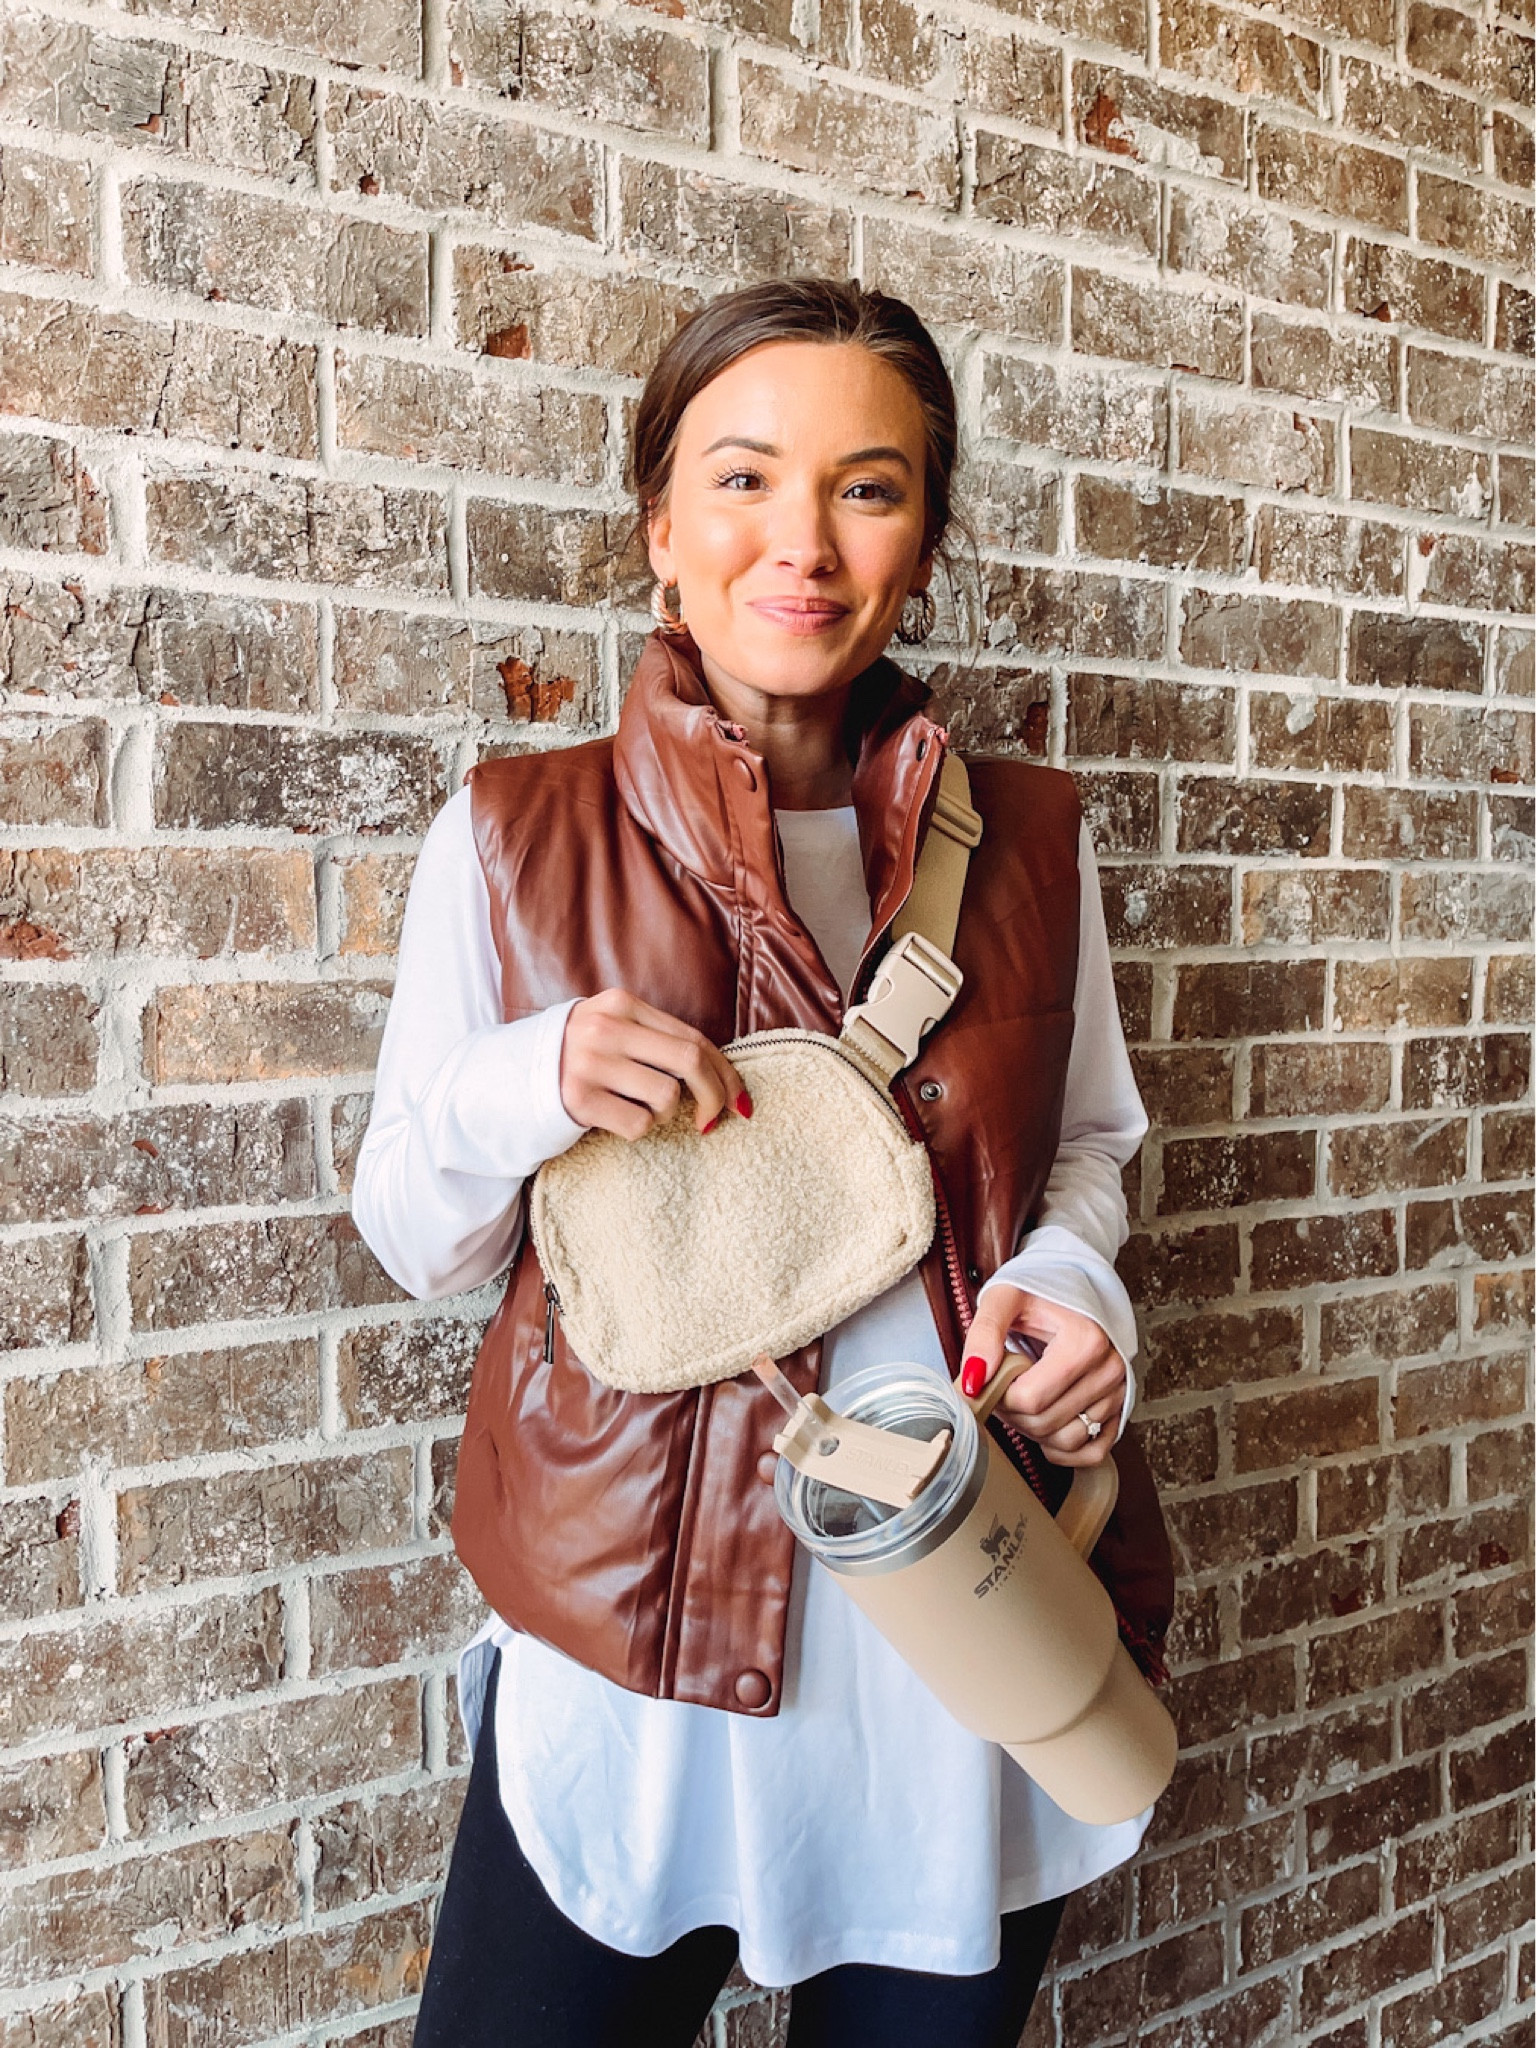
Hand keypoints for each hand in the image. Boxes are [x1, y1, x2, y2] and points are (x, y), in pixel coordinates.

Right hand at [559, 989, 749, 1140]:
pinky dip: (639, 1129)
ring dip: (665, 1115)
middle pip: (689, 1061)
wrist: (511, 1077)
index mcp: (621, 1004)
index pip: (692, 1037)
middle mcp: (605, 1028)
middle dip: (715, 1096)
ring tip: (640, 1109)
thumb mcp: (613, 1029)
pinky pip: (639, 1123)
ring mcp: (590, 1063)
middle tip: (715, 1120)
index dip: (725, 1071)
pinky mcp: (578, 1100)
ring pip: (666, 1097)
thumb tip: (724, 1077)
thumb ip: (657, 1040)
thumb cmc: (577, 1057)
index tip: (740, 1098)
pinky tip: (617, 1119)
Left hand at [960, 1286, 1124, 1466]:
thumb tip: (974, 1379)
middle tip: (1003, 1386)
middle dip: (1012, 1412)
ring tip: (1024, 1398)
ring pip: (1067, 1440)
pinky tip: (1045, 1427)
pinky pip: (1093, 1451)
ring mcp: (1118, 1392)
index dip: (999, 1396)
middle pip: (1046, 1422)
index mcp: (1085, 1341)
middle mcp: (1109, 1369)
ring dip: (1034, 1431)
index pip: (1030, 1398)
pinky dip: (1065, 1449)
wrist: (1073, 1287)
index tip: (991, 1377)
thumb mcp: (1004, 1298)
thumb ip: (984, 1335)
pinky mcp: (1120, 1409)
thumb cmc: (1041, 1291)